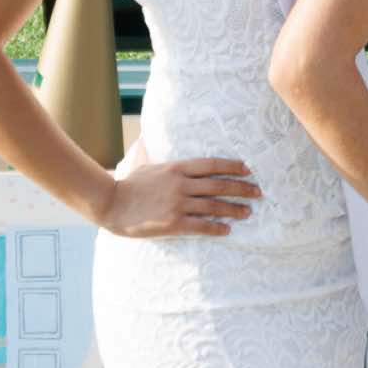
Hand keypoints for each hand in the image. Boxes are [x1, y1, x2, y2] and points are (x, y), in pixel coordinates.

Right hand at [96, 157, 259, 237]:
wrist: (109, 204)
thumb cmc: (128, 184)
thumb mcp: (147, 163)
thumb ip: (162, 155)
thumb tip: (155, 137)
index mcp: (177, 167)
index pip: (213, 164)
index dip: (234, 166)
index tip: (249, 169)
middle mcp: (181, 184)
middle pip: (220, 184)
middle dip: (242, 188)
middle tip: (258, 192)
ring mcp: (177, 203)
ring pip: (214, 206)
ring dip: (234, 209)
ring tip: (248, 212)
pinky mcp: (172, 223)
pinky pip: (201, 225)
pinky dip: (216, 227)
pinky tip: (227, 229)